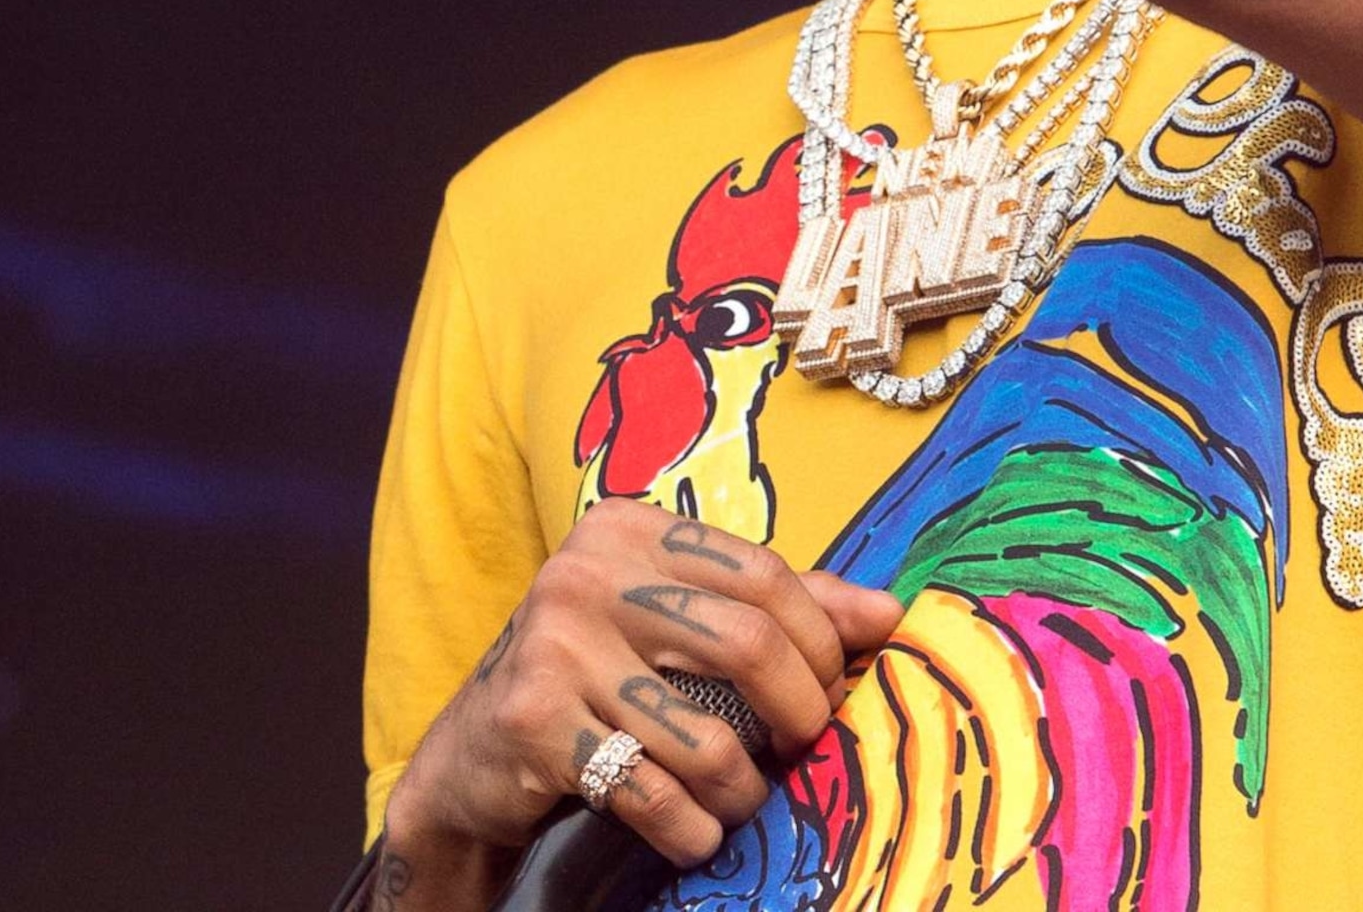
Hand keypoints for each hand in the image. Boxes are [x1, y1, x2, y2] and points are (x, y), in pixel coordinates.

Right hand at [382, 500, 903, 885]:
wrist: (473, 756)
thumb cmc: (596, 678)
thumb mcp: (676, 623)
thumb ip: (780, 608)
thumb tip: (889, 613)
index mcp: (630, 529)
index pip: (764, 574)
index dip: (820, 639)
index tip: (832, 688)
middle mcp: (586, 572)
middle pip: (746, 644)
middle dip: (797, 713)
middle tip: (803, 749)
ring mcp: (554, 645)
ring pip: (706, 735)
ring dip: (743, 789)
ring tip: (742, 799)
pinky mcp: (534, 722)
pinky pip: (652, 792)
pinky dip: (692, 828)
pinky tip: (696, 832)